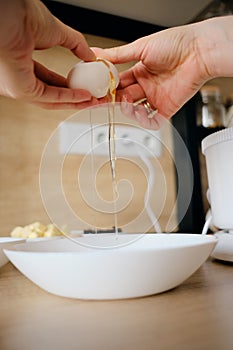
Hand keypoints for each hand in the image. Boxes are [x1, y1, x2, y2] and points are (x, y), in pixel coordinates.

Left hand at [0, 0, 95, 108]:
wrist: (14, 15)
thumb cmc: (22, 17)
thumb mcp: (58, 32)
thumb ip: (76, 45)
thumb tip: (90, 56)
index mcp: (21, 63)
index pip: (48, 81)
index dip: (69, 86)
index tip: (86, 87)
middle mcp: (17, 78)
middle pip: (52, 95)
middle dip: (75, 99)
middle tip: (92, 99)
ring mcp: (18, 85)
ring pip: (52, 100)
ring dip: (75, 101)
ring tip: (92, 100)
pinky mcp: (21, 90)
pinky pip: (50, 97)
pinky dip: (69, 98)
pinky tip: (84, 96)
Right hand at [93, 16, 232, 128]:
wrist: (198, 51)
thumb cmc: (175, 44)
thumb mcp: (141, 47)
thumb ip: (118, 55)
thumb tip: (98, 55)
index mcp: (140, 71)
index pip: (120, 83)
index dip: (110, 87)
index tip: (100, 89)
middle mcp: (147, 85)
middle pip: (125, 98)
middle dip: (116, 100)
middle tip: (108, 99)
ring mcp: (157, 98)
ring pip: (135, 110)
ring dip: (127, 109)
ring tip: (126, 101)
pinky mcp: (167, 108)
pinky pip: (152, 121)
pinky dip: (143, 121)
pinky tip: (139, 113)